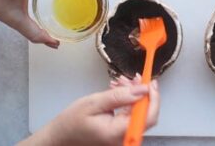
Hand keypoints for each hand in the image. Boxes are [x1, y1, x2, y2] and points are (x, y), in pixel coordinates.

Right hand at [18, 75, 159, 145]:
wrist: (61, 136)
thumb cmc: (72, 122)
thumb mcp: (94, 103)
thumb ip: (120, 96)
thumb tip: (142, 90)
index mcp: (119, 132)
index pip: (148, 116)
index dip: (154, 98)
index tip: (150, 83)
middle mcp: (124, 136)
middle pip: (145, 114)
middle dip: (142, 93)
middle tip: (135, 78)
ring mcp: (122, 136)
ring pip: (137, 112)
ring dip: (133, 95)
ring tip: (121, 81)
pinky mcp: (119, 132)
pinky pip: (129, 115)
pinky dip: (126, 101)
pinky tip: (118, 90)